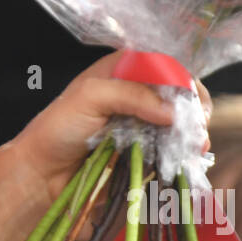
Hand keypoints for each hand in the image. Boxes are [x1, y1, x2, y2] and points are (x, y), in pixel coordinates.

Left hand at [10, 52, 212, 206]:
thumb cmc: (57, 128)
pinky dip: (184, 153)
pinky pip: (172, 149)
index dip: (183, 81)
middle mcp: (135, 94)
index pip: (164, 66)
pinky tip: (190, 159)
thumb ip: (131, 95)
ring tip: (197, 148)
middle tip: (199, 128)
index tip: (192, 102)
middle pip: (179, 95)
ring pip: (180, 124)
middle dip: (194, 110)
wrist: (42, 173)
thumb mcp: (90, 97)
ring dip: (193, 134)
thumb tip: (171, 112)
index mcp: (122, 70)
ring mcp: (141, 125)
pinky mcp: (144, 152)